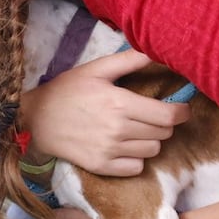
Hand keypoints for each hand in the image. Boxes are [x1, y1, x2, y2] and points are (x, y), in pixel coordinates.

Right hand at [22, 50, 190, 175]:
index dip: (181, 112)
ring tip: (138, 130)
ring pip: (153, 150)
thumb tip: (155, 51)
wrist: (36, 120)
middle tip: (153, 116)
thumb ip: (128, 61)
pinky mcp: (102, 166)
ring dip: (151, 140)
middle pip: (164, 133)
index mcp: (121, 103)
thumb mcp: (96, 69)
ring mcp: (110, 151)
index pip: (168, 115)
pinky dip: (137, 158)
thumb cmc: (67, 90)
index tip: (182, 109)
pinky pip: (137, 167)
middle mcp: (118, 129)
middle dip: (165, 124)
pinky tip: (126, 146)